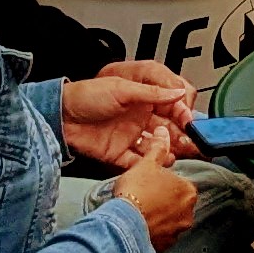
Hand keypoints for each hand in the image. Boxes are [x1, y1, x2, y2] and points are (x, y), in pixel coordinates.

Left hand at [64, 62, 195, 165]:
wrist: (59, 116)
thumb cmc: (87, 94)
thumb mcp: (122, 88)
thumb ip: (152, 92)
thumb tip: (179, 92)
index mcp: (145, 98)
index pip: (172, 106)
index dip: (183, 113)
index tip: (190, 121)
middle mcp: (141, 117)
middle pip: (168, 128)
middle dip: (182, 136)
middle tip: (193, 143)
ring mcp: (131, 137)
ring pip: (157, 147)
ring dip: (168, 150)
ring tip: (176, 154)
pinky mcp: (119, 154)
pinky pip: (138, 162)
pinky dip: (148, 164)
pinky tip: (157, 164)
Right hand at [109, 125, 198, 247]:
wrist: (123, 224)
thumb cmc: (136, 191)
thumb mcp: (146, 164)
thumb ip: (158, 149)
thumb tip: (163, 132)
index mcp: (189, 190)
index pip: (179, 183)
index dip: (163, 182)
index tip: (151, 184)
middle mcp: (188, 212)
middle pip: (176, 202)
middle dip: (163, 200)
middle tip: (145, 197)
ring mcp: (177, 231)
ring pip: (169, 219)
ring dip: (159, 216)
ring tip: (141, 211)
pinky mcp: (165, 246)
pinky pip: (161, 235)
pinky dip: (153, 230)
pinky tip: (140, 224)